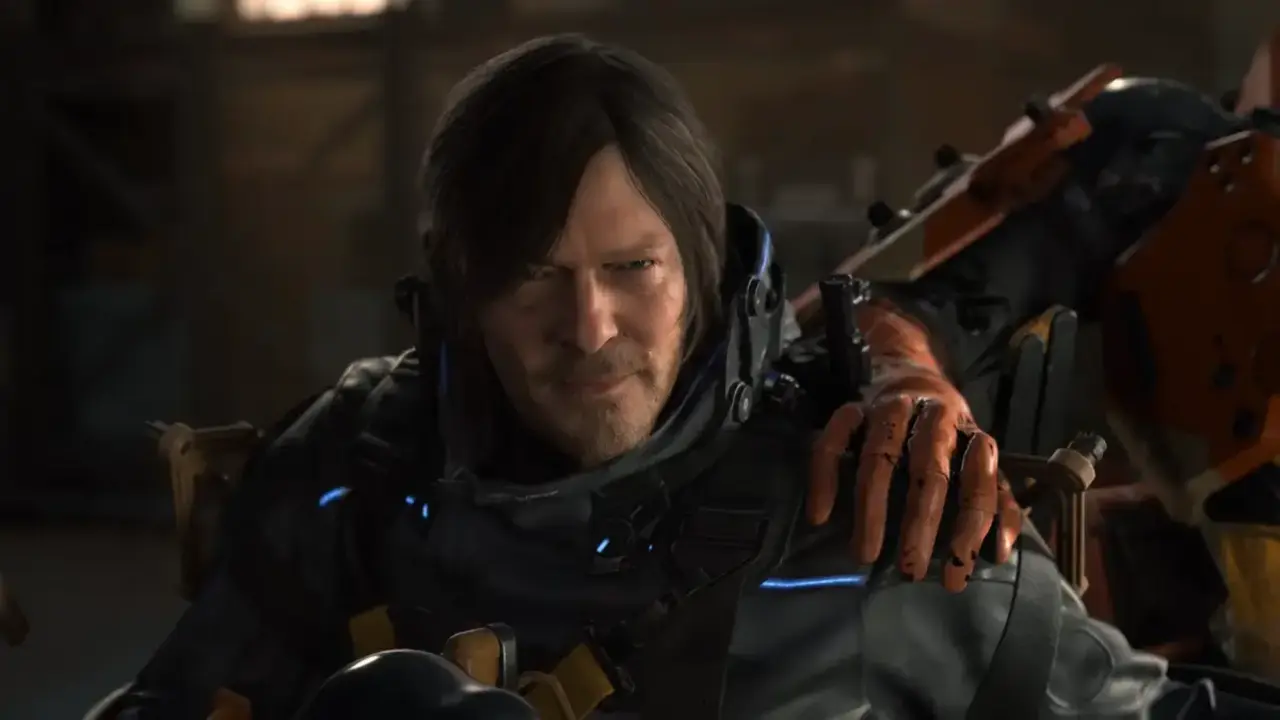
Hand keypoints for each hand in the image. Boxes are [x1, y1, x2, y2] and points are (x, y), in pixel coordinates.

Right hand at [807, 394, 1021, 591]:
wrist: (909, 372)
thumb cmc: (948, 434)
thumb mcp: (979, 460)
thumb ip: (996, 500)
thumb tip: (998, 554)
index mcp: (969, 432)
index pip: (976, 483)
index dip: (968, 531)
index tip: (954, 576)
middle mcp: (933, 416)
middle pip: (927, 469)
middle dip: (920, 522)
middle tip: (910, 570)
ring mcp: (889, 408)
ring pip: (878, 457)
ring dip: (872, 508)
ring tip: (865, 554)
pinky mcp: (852, 407)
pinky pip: (834, 440)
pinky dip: (824, 477)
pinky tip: (820, 515)